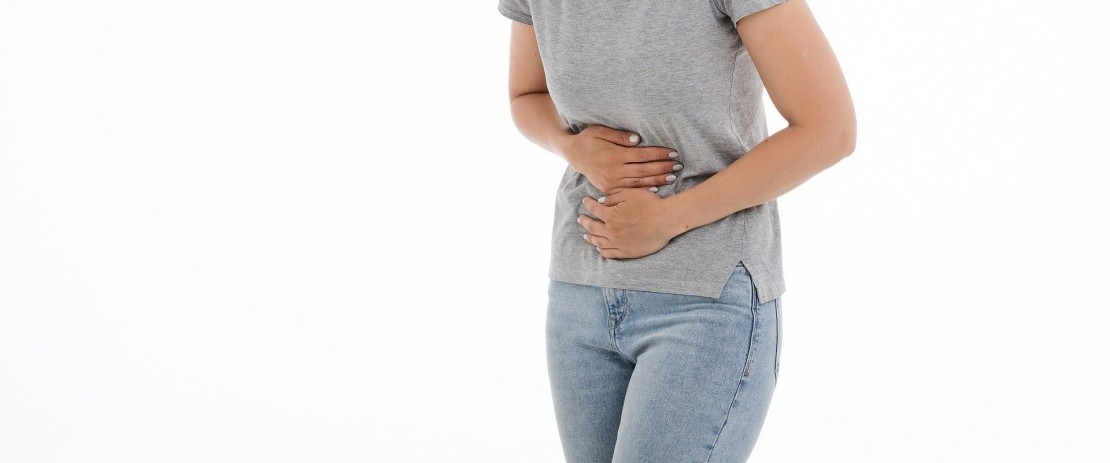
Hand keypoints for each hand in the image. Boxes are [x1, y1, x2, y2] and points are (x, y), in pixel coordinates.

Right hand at [559, 125, 681, 194]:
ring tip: (673, 177)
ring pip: (639, 181)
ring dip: (658, 179)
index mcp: (614, 155)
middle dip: (663, 167)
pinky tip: (656, 189)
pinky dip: (643, 190)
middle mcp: (614, 170)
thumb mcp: (600, 131)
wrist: (572, 154)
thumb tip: (637, 139)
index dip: (659, 154)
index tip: (673, 152)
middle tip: (679, 165)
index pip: (643, 155)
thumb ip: (619, 136)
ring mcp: (611, 182)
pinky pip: (629, 191)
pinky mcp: (608, 189)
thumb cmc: (588, 139)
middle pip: (644, 170)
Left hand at [578, 188, 682, 258]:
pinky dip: (601, 250)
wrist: (666, 220)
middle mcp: (611, 231)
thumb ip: (613, 198)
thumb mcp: (630, 194)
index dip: (588, 204)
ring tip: (586, 235)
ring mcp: (618, 243)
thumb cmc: (650, 204)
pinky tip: (599, 247)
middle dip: (585, 222)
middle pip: (592, 227)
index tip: (585, 201)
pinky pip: (609, 253)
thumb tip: (600, 202)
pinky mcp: (626, 252)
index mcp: (611, 215)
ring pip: (599, 242)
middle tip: (581, 219)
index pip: (594, 209)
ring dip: (590, 237)